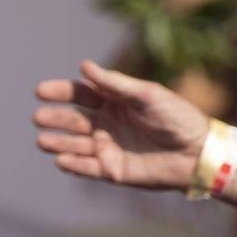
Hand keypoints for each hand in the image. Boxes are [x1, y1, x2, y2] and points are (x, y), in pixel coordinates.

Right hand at [32, 61, 214, 190]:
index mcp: (113, 102)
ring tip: (42, 140)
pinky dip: (73, 165)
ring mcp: (107, 147)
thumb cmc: (176, 118)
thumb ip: (115, 83)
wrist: (197, 152)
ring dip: (57, 142)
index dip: (60, 92)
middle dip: (55, 118)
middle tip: (39, 117)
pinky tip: (60, 160)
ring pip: (74, 145)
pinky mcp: (112, 170)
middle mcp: (106, 124)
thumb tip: (84, 65)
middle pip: (72, 120)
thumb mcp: (146, 94)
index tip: (40, 91)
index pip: (80, 95)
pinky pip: (87, 168)